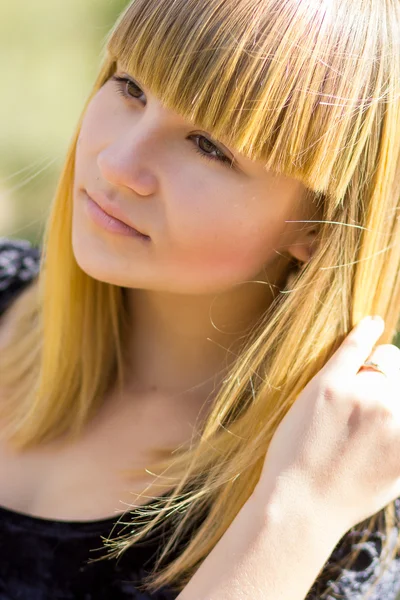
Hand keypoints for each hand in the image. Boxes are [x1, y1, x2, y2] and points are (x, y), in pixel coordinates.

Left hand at [256, 316, 399, 533]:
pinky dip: (364, 333)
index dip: (399, 395)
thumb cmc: (347, 494)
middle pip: (399, 374)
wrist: (301, 504)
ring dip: (371, 370)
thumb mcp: (398, 475)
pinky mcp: (329, 385)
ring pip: (380, 361)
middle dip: (386, 381)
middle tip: (366, 400)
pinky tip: (371, 324)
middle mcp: (394, 411)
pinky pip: (353, 347)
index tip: (389, 399)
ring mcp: (362, 395)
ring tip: (353, 389)